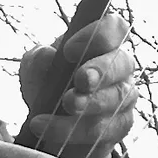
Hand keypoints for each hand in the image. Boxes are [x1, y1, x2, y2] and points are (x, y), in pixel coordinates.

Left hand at [19, 13, 137, 157]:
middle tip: (80, 80)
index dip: (98, 34)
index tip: (69, 50)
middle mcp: (120, 68)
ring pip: (115, 98)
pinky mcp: (120, 127)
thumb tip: (48, 55)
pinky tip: (46, 128)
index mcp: (102, 44)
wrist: (49, 130)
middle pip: (122, 63)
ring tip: (65, 105)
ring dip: (89, 103)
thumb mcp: (33, 71)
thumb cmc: (47, 88)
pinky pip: (104, 129)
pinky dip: (73, 130)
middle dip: (101, 71)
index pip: (114, 27)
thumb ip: (38, 60)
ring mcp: (124, 99)